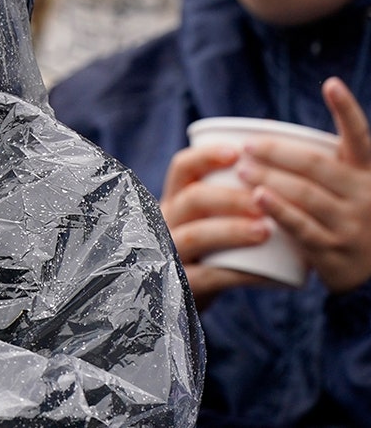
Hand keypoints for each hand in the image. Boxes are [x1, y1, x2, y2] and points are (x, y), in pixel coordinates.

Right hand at [160, 143, 275, 309]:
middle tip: (264, 200)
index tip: (238, 153)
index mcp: (175, 200)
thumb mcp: (206, 220)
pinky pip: (206, 277)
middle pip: (191, 199)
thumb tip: (289, 172)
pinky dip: (237, 274)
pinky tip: (266, 275)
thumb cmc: (207, 252)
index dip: (207, 156)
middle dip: (230, 197)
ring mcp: (169, 254)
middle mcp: (166, 223)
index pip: (182, 167)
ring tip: (265, 231)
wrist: (178, 300)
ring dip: (232, 230)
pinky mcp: (180, 285)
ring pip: (195, 235)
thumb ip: (232, 198)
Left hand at [238, 78, 370, 292]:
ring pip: (305, 194)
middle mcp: (364, 195)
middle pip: (316, 165)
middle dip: (278, 153)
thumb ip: (319, 163)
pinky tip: (257, 198)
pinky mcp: (335, 251)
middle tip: (247, 147)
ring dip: (270, 179)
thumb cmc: (347, 217)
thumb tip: (266, 128)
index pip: (359, 136)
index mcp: (366, 172)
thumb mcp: (346, 187)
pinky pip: (302, 227)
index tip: (331, 83)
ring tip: (242, 169)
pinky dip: (278, 210)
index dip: (346, 109)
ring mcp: (352, 224)